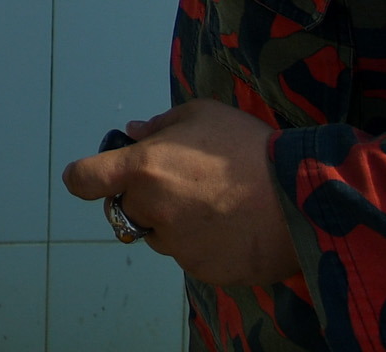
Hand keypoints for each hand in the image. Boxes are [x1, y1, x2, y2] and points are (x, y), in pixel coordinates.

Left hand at [60, 101, 301, 288]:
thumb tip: (134, 133)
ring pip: (160, 236)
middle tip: (186, 185)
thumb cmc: (249, 147)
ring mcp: (176, 245)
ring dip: (174, 224)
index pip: (85, 180)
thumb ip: (162, 125)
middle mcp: (152, 209)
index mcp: (143, 168)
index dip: (85, 178)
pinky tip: (232, 227)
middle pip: (128, 209)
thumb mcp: (203, 115)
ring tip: (217, 205)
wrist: (300, 196)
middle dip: (147, 198)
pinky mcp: (201, 270)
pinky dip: (203, 245)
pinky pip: (190, 256)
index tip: (91, 178)